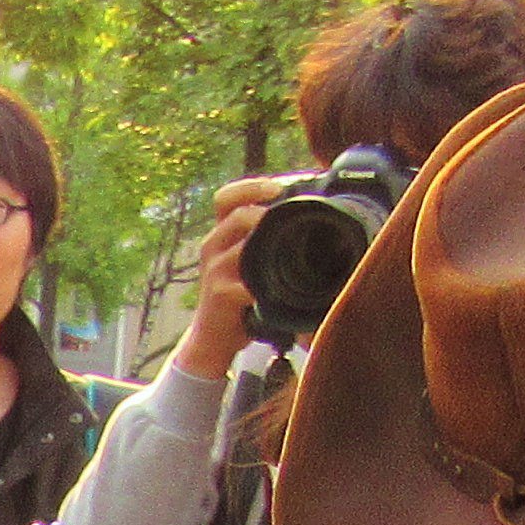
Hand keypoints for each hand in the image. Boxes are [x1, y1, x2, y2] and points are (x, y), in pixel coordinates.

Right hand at [170, 176, 282, 378]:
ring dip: (270, 241)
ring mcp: (214, 270)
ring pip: (242, 244)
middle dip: (266, 207)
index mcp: (221, 235)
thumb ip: (265, 241)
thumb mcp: (245, 262)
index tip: (278, 186)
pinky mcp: (220, 294)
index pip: (226, 197)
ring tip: (294, 243)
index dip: (250, 186)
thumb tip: (312, 220)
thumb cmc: (238, 296)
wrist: (212, 337)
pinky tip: (285, 285)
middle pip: (236, 213)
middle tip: (295, 209)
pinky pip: (247, 283)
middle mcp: (213, 246)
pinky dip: (268, 284)